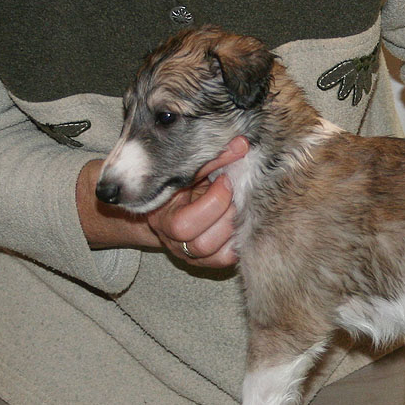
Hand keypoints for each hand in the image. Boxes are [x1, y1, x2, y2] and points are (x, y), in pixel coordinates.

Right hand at [146, 136, 248, 267]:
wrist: (175, 202)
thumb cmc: (182, 183)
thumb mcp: (190, 170)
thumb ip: (212, 159)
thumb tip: (242, 144)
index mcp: (162, 219)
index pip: (184, 225)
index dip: (213, 203)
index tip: (225, 179)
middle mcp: (174, 243)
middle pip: (202, 244)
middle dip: (226, 216)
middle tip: (236, 194)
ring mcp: (192, 255)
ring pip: (218, 255)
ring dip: (234, 228)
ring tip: (239, 206)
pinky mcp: (210, 260)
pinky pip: (228, 259)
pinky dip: (239, 242)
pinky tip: (242, 222)